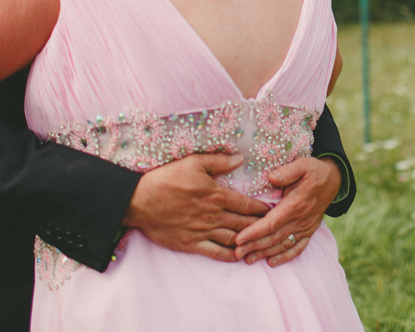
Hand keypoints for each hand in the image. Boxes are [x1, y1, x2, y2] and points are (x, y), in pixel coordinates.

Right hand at [122, 153, 269, 261]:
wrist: (139, 201)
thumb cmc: (166, 179)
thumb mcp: (193, 162)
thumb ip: (219, 161)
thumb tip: (240, 158)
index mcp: (216, 195)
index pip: (247, 204)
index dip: (263, 208)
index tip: (275, 209)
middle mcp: (213, 215)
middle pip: (245, 223)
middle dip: (262, 225)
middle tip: (275, 227)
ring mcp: (203, 231)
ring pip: (234, 238)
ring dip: (250, 241)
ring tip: (262, 242)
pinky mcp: (192, 244)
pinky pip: (216, 252)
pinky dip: (230, 255)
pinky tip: (240, 255)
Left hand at [234, 156, 340, 266]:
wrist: (333, 180)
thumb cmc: (314, 171)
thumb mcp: (303, 164)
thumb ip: (288, 171)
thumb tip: (271, 177)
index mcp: (296, 204)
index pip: (272, 222)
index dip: (255, 232)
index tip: (239, 238)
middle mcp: (300, 219)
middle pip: (274, 237)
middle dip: (254, 246)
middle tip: (236, 252)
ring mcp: (305, 227)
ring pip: (283, 244)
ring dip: (265, 253)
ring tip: (248, 259)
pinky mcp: (308, 231)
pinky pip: (297, 248)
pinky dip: (285, 257)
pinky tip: (271, 262)